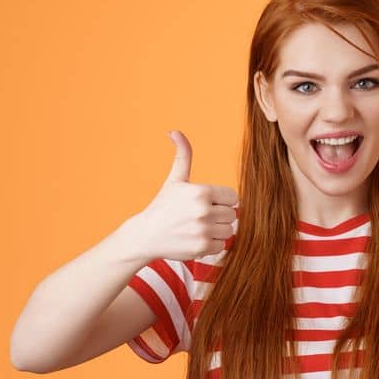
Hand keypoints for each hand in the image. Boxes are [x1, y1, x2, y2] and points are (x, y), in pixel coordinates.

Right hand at [123, 131, 238, 260]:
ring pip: (229, 231)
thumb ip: (183, 157)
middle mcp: (204, 210)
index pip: (233, 197)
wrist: (145, 235)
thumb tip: (175, 131)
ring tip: (197, 228)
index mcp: (201, 192)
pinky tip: (195, 239)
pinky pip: (222, 245)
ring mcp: (204, 230)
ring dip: (217, 231)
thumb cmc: (163, 207)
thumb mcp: (175, 181)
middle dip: (219, 216)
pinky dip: (212, 245)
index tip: (207, 204)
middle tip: (199, 218)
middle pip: (232, 215)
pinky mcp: (203, 247)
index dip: (222, 201)